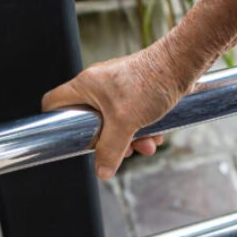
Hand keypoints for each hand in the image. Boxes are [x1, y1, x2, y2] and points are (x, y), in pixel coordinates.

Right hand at [42, 42, 192, 179]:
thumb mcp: (125, 123)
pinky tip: (156, 136)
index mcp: (86, 86)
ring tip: (147, 145)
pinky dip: (142, 128)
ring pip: (113, 121)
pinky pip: (130, 116)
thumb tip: (102, 172)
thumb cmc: (150, 83)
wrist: (182, 65)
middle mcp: (97, 85)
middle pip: (88, 120)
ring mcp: (116, 87)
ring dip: (130, 138)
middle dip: (107, 141)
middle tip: (121, 150)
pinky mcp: (134, 90)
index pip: (54, 103)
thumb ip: (110, 149)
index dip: (54, 122)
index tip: (68, 139)